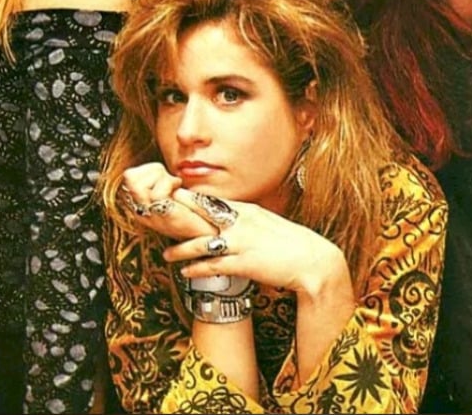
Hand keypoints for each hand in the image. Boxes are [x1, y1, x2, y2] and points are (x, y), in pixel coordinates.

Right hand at [120, 162, 216, 241]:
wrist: (209, 232)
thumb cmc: (193, 210)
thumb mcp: (168, 190)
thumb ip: (157, 180)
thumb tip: (158, 168)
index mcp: (138, 205)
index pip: (129, 175)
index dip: (148, 169)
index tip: (165, 177)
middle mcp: (140, 212)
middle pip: (130, 177)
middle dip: (152, 171)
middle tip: (169, 181)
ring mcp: (151, 216)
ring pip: (139, 184)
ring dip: (160, 178)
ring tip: (174, 186)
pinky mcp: (165, 218)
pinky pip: (157, 194)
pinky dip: (169, 184)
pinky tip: (178, 189)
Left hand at [165, 190, 349, 296]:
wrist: (312, 261)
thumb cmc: (291, 243)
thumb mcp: (267, 223)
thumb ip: (248, 219)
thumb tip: (230, 218)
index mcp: (247, 210)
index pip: (213, 201)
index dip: (191, 199)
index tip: (174, 197)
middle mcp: (241, 222)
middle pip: (202, 215)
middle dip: (178, 214)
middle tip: (159, 215)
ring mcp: (241, 242)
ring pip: (202, 243)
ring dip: (181, 250)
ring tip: (167, 255)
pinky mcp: (244, 263)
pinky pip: (214, 266)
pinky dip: (197, 270)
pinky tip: (186, 273)